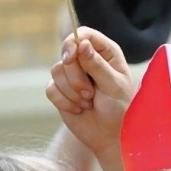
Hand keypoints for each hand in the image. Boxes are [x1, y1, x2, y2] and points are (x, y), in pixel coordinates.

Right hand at [46, 27, 134, 160]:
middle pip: (66, 53)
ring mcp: (72, 75)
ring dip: (71, 91)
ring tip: (87, 102)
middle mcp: (87, 60)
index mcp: (105, 53)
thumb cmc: (119, 110)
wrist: (110, 136)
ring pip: (56, 71)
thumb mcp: (113, 86)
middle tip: (90, 94)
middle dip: (75, 77)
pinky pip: (51, 89)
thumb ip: (97, 65)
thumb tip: (81, 44)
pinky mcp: (61, 91)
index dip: (72, 42)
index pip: (84, 34)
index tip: (71, 57)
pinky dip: (64, 102)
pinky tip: (78, 110)